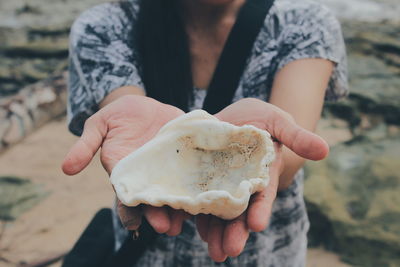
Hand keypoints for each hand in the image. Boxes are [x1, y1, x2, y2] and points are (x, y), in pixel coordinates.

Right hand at [62, 95, 189, 234]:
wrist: (144, 104)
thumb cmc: (118, 115)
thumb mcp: (98, 125)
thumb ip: (85, 146)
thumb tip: (66, 168)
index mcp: (126, 173)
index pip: (126, 199)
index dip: (128, 213)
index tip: (133, 225)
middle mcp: (148, 176)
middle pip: (153, 202)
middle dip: (158, 215)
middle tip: (166, 227)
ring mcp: (168, 169)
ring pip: (174, 193)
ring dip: (179, 208)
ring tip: (185, 219)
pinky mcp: (185, 158)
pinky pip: (192, 174)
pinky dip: (196, 185)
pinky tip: (203, 196)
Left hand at [196, 98, 328, 261]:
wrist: (230, 114)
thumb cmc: (258, 117)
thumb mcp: (278, 121)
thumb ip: (296, 136)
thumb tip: (325, 150)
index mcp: (261, 175)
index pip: (262, 196)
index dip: (260, 210)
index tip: (256, 225)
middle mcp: (240, 185)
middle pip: (239, 212)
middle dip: (235, 232)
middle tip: (229, 250)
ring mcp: (219, 184)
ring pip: (217, 212)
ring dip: (214, 232)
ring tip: (212, 250)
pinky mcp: (200, 179)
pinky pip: (196, 198)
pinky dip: (193, 213)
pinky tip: (188, 227)